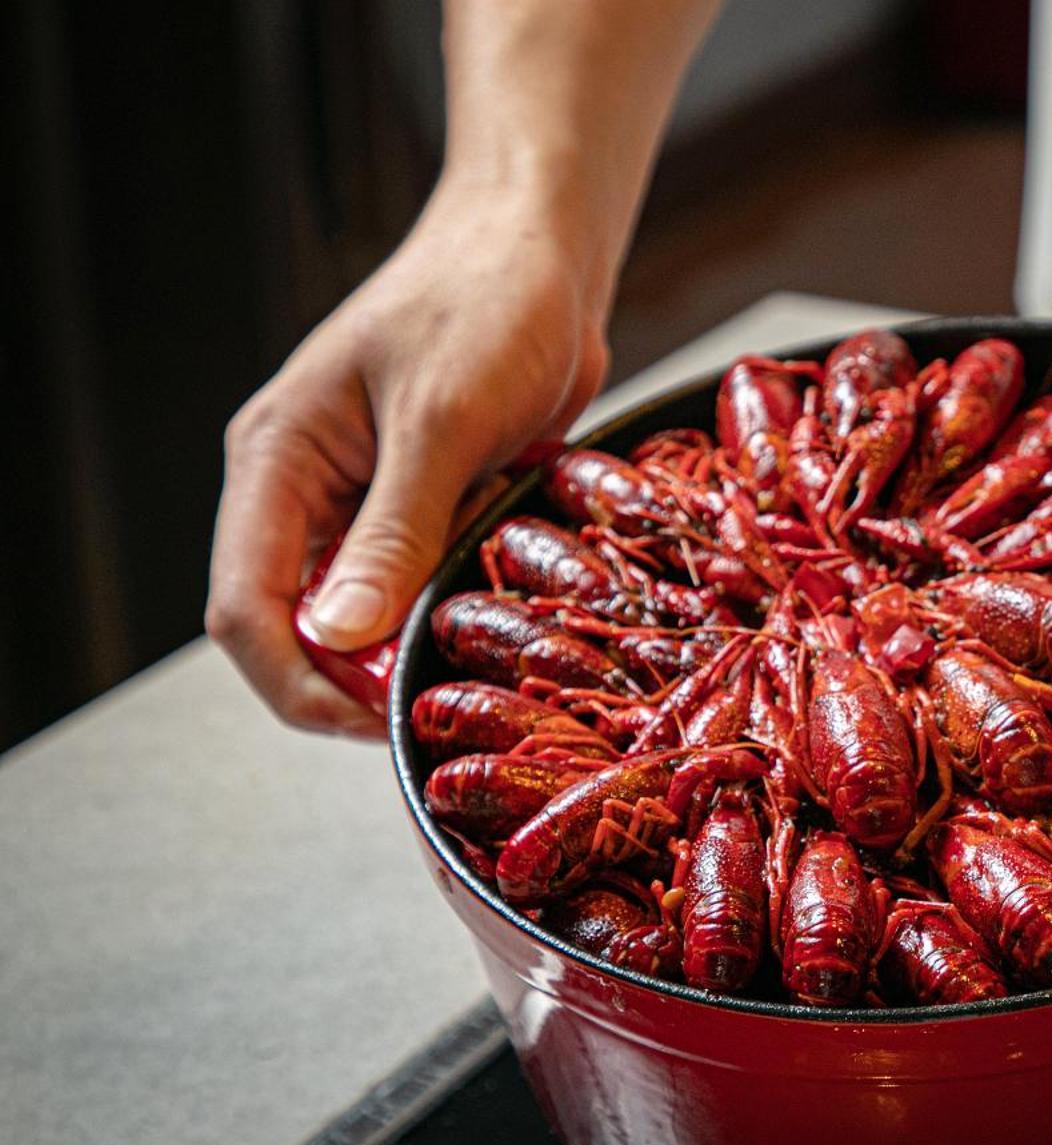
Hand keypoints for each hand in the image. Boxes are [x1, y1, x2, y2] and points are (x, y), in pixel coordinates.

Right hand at [206, 181, 608, 734]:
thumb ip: (393, 529)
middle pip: (301, 627)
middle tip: (438, 704)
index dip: (299, 681)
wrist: (542, 253)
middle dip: (360, 678)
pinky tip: (501, 610)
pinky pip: (425, 585)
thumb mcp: (441, 419)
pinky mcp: (427, 507)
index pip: (245, 606)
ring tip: (476, 656)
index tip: (372, 721)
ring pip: (369, 614)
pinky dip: (456, 607)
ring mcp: (366, 503)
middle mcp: (307, 491)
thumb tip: (342, 636)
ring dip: (415, 645)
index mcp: (277, 462)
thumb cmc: (485, 303)